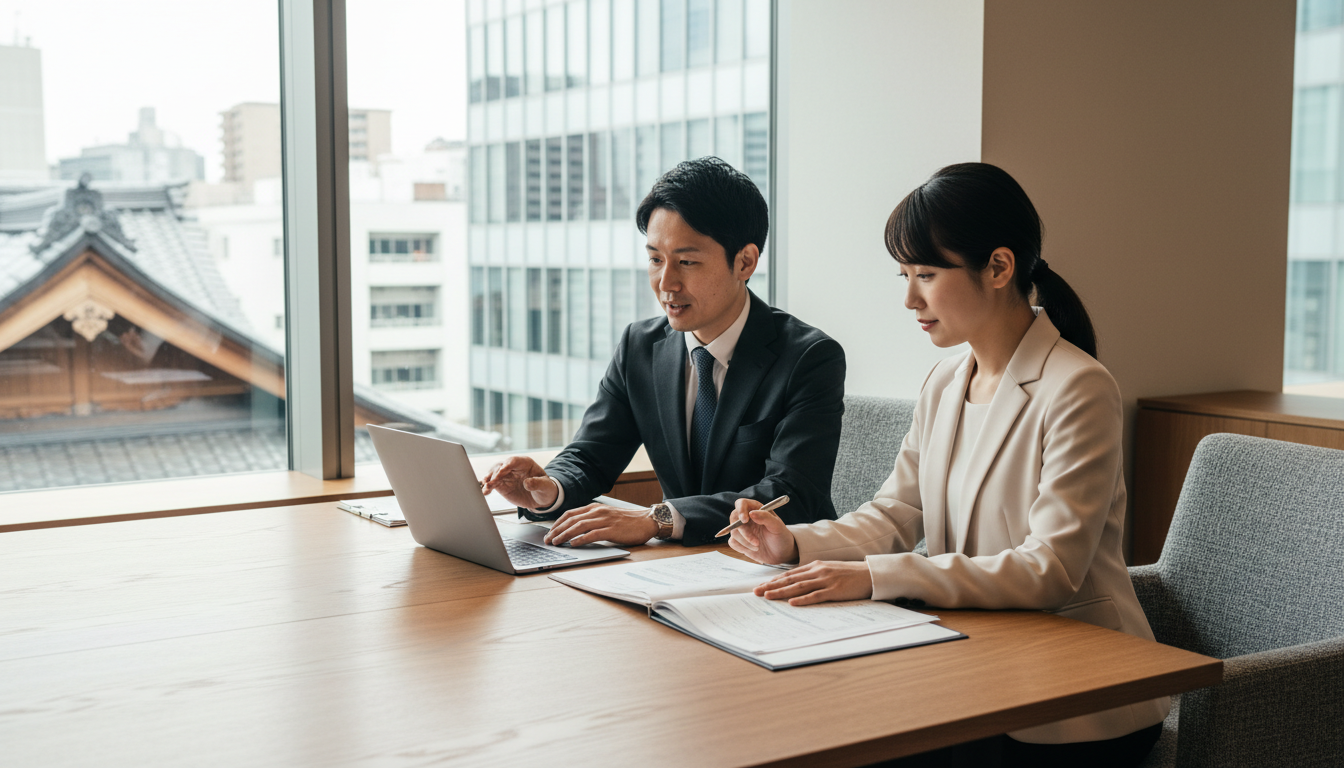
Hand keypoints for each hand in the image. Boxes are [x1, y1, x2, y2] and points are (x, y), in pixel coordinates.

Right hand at [480, 456, 557, 509]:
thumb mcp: (545, 486)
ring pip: (494, 474)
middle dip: (495, 474)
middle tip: (491, 482)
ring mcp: (506, 476)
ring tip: (486, 488)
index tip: (501, 472)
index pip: (513, 461)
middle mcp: (513, 467)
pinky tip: (485, 492)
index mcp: (525, 463)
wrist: (541, 498)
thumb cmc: (545, 488)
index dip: (506, 466)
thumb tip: (527, 483)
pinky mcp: (502, 485)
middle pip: (501, 466)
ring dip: (489, 480)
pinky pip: (492, 484)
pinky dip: (488, 487)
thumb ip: (537, 483)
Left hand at [545, 503, 658, 546]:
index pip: (570, 513)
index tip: (549, 532)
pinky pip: (592, 534)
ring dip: (565, 535)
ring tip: (556, 542)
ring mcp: (604, 520)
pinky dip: (580, 539)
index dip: (557, 523)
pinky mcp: (611, 530)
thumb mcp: (606, 516)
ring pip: (579, 526)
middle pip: (571, 519)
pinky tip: (572, 544)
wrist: (646, 521)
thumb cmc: (627, 522)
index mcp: (595, 507)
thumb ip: (593, 520)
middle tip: (547, 540)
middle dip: (556, 530)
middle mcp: (598, 512)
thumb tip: (575, 530)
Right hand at [726, 498, 798, 564]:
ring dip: (745, 542)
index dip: (740, 510)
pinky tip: (753, 550)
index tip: (744, 520)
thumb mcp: (777, 526)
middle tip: (756, 541)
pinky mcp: (739, 541)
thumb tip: (751, 513)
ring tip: (758, 546)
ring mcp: (742, 530)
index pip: (742, 503)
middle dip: (744, 531)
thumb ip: (766, 517)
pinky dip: (742, 547)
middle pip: (734, 518)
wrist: (781, 553)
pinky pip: (733, 542)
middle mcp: (747, 517)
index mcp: (756, 509)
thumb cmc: (780, 536)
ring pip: (734, 532)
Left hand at [753, 561, 874, 605]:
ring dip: (781, 592)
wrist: (869, 574)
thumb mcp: (828, 569)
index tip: (762, 585)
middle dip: (772, 586)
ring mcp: (825, 580)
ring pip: (799, 587)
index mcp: (815, 566)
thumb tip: (798, 583)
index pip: (790, 574)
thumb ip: (814, 574)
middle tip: (756, 592)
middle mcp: (817, 571)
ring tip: (767, 596)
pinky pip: (816, 595)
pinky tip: (792, 602)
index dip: (775, 580)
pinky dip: (803, 599)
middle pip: (790, 579)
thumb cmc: (849, 574)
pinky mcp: (834, 590)